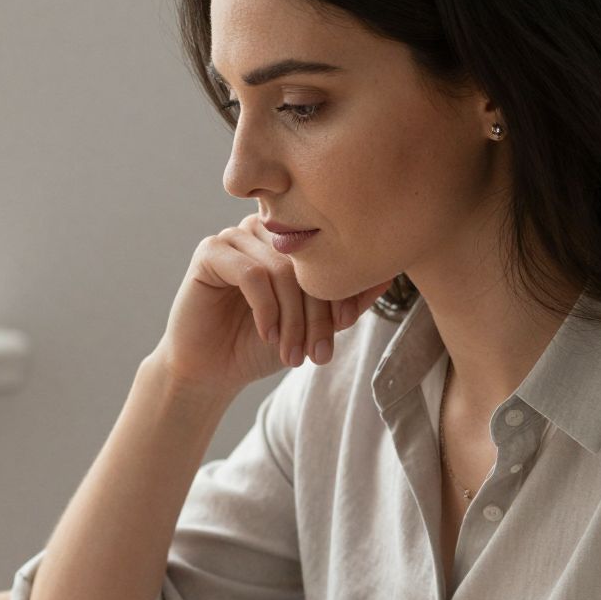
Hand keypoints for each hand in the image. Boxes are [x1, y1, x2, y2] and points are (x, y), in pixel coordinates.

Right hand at [156, 211, 391, 400]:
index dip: (339, 292)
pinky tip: (266, 334)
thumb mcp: (314, 325)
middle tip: (317, 353)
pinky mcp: (210, 252)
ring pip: (281, 269)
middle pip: (305, 260)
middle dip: (316, 313)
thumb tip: (390, 275)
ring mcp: (235, 236)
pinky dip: (265, 309)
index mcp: (289, 238)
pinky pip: (251, 273)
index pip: (327, 253)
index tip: (341, 330)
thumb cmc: (262, 344)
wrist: (214, 370)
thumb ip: (347, 301)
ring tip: (291, 352)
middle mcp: (263, 229)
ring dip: (291, 318)